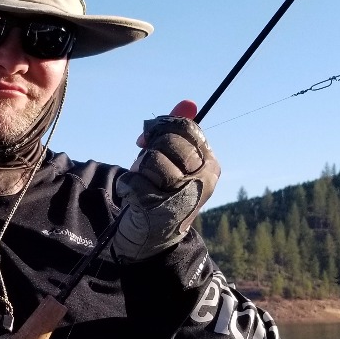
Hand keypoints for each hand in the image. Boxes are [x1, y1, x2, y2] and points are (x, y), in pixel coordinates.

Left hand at [111, 100, 220, 261]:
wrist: (154, 236)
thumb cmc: (164, 191)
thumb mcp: (174, 159)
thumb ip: (178, 131)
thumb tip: (189, 102)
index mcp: (211, 165)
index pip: (187, 128)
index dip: (163, 129)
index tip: (150, 140)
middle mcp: (202, 181)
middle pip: (168, 142)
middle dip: (151, 151)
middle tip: (148, 166)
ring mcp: (183, 197)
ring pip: (151, 161)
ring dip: (139, 170)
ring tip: (145, 183)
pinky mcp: (159, 211)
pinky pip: (134, 180)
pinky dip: (129, 185)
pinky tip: (136, 197)